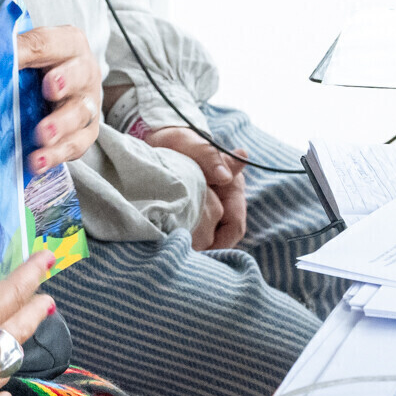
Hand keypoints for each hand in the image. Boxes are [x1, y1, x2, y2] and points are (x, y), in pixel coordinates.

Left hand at [18, 25, 101, 174]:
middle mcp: (84, 71)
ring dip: (60, 125)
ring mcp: (88, 103)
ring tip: (42, 136)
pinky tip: (37, 162)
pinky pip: (76, 144)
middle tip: (49, 90)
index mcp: (67, 44)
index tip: (14, 58)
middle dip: (65, 81)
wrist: (55, 90)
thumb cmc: (37, 67)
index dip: (33, 51)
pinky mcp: (86, 132)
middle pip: (79, 74)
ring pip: (80, 113)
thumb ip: (9, 52)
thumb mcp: (25, 53)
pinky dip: (56, 155)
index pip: (49, 43)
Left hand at [146, 126, 248, 251]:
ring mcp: (211, 212)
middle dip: (205, 249)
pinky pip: (194, 237)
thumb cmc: (179, 140)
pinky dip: (185, 242)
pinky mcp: (195, 216)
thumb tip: (225, 176)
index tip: (199, 249)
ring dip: (195, 248)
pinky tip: (169, 245)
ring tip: (173, 252)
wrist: (160, 141)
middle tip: (181, 255)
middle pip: (223, 239)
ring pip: (209, 241)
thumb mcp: (190, 143)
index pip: (235, 224)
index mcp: (233, 186)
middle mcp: (226, 202)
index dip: (220, 241)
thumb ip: (208, 156)